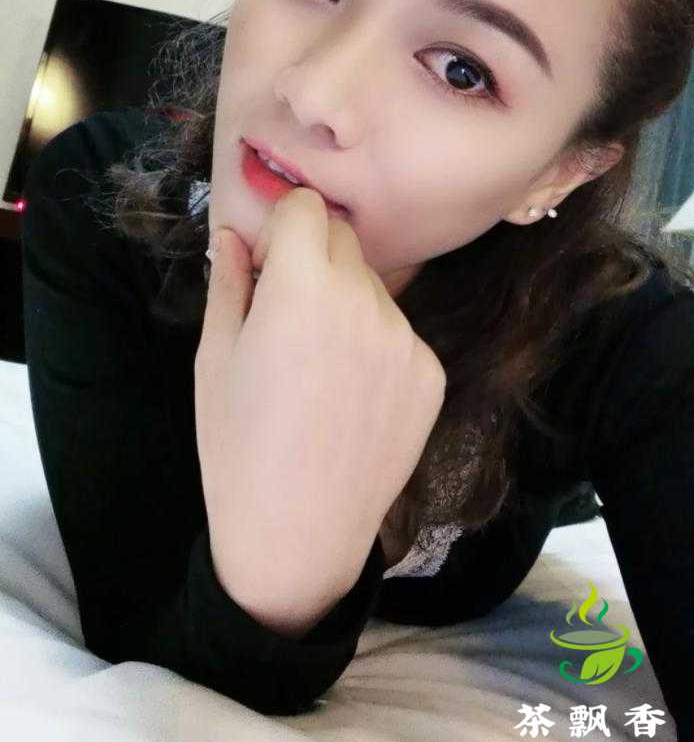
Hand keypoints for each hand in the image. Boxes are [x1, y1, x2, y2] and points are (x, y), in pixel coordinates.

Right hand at [194, 187, 446, 594]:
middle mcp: (365, 301)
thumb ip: (230, 281)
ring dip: (344, 303)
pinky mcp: (431, 374)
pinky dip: (373, 347)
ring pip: (372, 288)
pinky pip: (397, 333)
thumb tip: (236, 235)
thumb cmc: (237, 446)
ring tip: (317, 371)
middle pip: (343, 239)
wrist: (297, 535)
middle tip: (286, 317)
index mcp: (303, 288)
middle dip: (312, 258)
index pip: (305, 206)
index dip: (280, 229)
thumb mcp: (213, 357)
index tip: (266, 268)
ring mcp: (406, 339)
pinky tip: (349, 398)